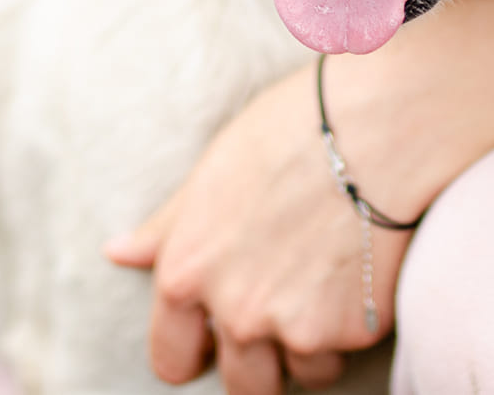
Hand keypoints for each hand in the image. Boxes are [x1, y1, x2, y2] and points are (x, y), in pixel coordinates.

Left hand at [104, 60, 417, 392]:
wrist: (375, 125)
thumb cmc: (289, 132)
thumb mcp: (212, 172)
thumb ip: (165, 229)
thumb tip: (118, 252)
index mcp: (187, 275)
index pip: (171, 359)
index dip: (194, 351)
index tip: (214, 339)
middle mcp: (234, 312)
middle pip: (241, 386)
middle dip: (257, 365)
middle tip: (280, 311)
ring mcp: (295, 327)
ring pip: (302, 373)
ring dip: (311, 343)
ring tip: (325, 277)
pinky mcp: (353, 329)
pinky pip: (346, 348)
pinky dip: (353, 323)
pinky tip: (359, 267)